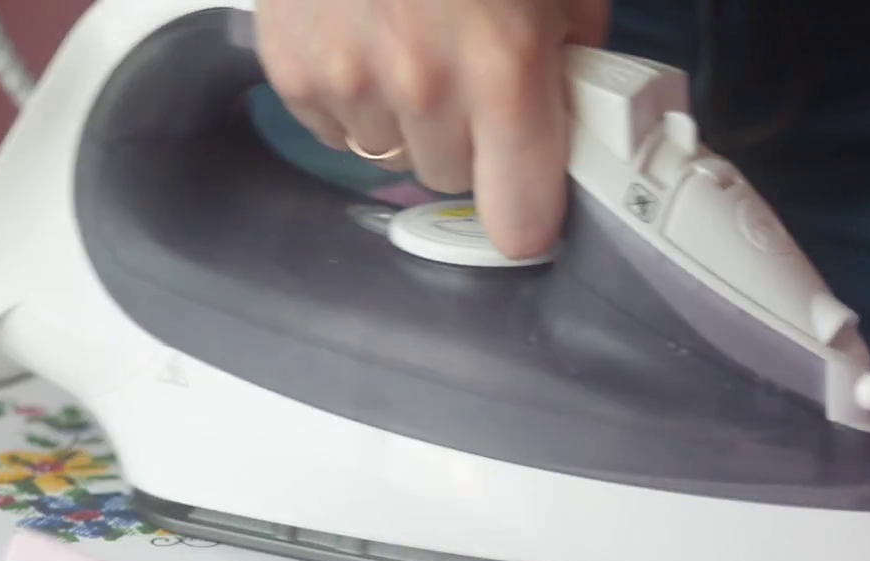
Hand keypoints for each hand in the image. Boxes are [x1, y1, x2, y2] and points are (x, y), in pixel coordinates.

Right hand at [255, 0, 611, 258]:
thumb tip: (579, 114)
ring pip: (389, 154)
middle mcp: (421, 81)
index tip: (531, 210)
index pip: (518, 215)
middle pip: (451, 179)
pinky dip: (352, 97)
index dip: (529, 214)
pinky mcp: (290, 68)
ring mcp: (346, 79)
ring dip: (406, 116)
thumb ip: (574, 53)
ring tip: (413, 40)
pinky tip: (365, 36)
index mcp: (502, 63)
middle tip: (472, 77)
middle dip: (468, 140)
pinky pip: (333, 127)